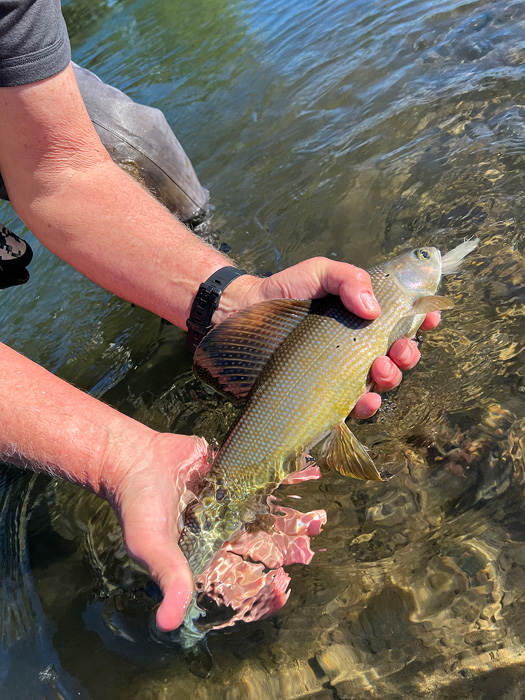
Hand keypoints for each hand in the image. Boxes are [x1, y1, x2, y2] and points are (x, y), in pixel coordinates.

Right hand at [108, 433, 324, 632]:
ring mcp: (231, 501)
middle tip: (311, 546)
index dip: (265, 585)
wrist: (135, 459)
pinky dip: (283, 477)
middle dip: (289, 547)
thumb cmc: (139, 508)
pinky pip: (261, 477)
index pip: (243, 576)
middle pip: (263, 543)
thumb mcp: (149, 546)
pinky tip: (308, 475)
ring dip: (292, 515)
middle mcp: (224, 530)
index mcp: (209, 554)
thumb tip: (168, 624)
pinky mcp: (233, 474)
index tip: (284, 588)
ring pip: (267, 511)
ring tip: (319, 519)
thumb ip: (169, 577)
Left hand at [215, 257, 439, 419]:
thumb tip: (374, 310)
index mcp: (362, 318)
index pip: (403, 321)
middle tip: (400, 349)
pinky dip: (365, 406)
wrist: (241, 316)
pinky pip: (351, 407)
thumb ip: (347, 278)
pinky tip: (364, 399)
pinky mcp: (322, 395)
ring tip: (380, 369)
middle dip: (408, 354)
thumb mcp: (318, 272)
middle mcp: (357, 346)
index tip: (430, 317)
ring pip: (380, 383)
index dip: (422, 319)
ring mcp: (341, 372)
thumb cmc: (282, 292)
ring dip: (391, 379)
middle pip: (398, 356)